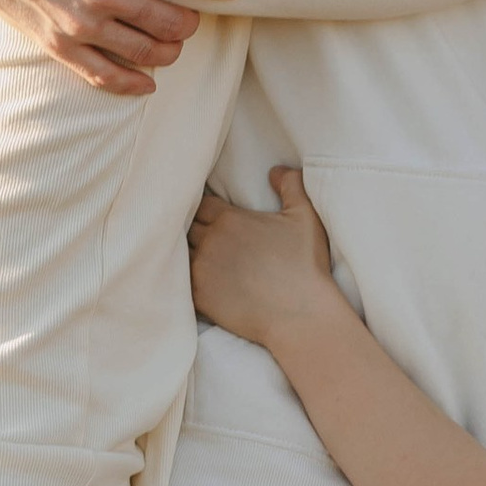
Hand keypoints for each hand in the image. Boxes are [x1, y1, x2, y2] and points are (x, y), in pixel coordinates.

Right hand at [0, 0, 247, 96]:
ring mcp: (80, 25)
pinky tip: (147, 80)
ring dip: (169, 49)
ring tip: (172, 38)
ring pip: (146, 53)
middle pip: (173, 22)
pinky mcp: (58, 45)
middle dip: (192, 19)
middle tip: (192, 10)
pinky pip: (104, 78)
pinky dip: (132, 84)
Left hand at [189, 166, 338, 346]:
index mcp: (229, 220)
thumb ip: (291, 185)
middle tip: (200, 234)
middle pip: (187, 226)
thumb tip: (274, 170)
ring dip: (186, 253)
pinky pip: (179, 282)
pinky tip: (191, 280)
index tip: (209, 214)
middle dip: (194, 228)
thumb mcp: (306, 217)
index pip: (201, 204)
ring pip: (180, 253)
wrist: (300, 315)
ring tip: (194, 256)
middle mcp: (210, 242)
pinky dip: (183, 279)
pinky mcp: (199, 297)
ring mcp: (201, 270)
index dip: (204, 208)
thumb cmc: (305, 266)